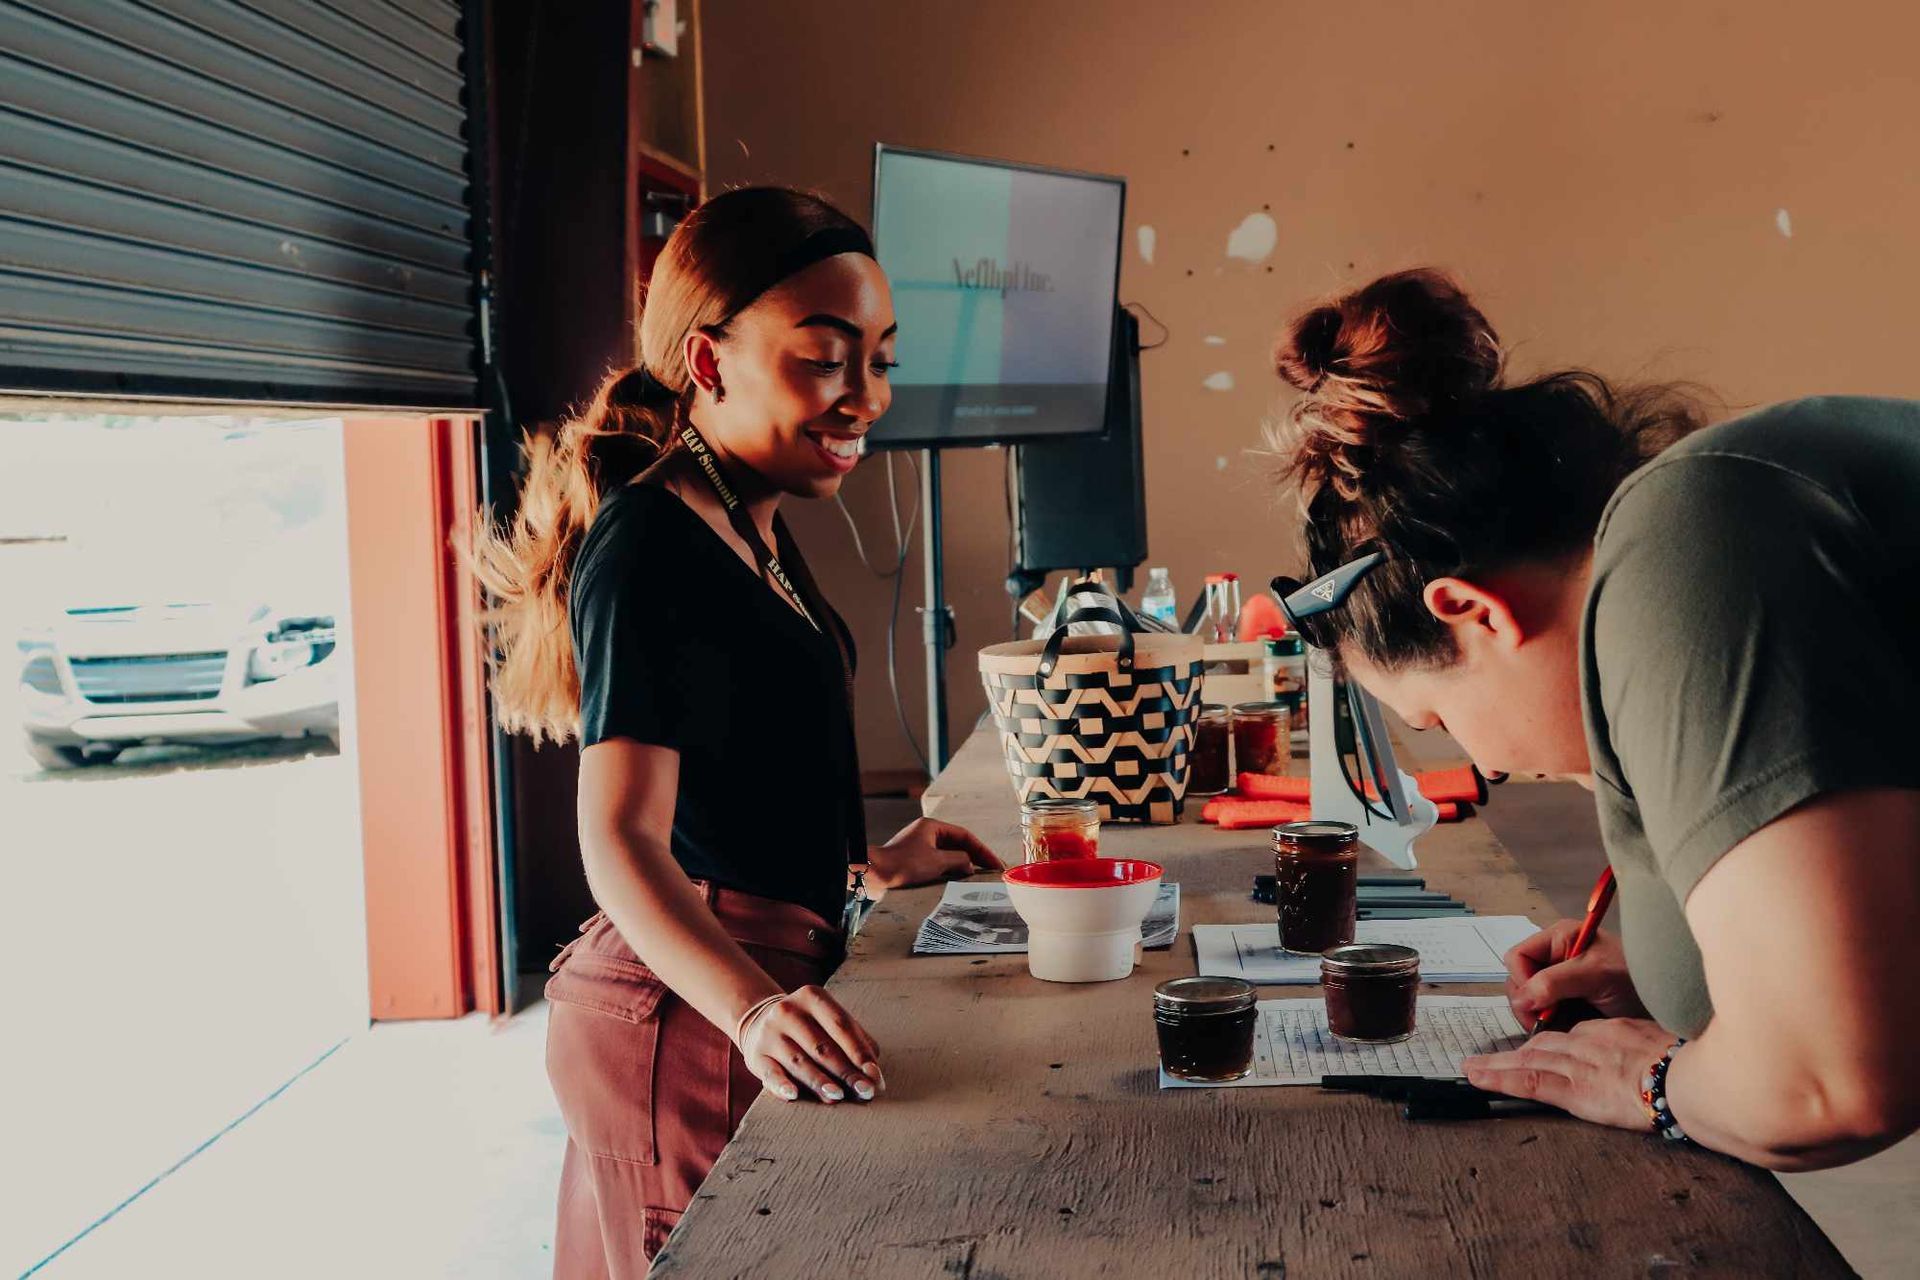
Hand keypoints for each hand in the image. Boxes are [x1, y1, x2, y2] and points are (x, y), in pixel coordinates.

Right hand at [735, 985, 883, 1104]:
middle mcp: (789, 1011)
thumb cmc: (810, 1028)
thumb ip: (856, 1042)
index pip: (840, 1025)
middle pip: (822, 1046)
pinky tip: (793, 1095)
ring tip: (837, 1096)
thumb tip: (874, 1075)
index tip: (875, 1075)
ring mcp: (770, 1033)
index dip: (859, 1052)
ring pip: (799, 1062)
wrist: (761, 1022)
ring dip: (820, 1081)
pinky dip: (781, 1085)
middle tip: (864, 1092)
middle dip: (846, 1072)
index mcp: (812, 997)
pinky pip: (770, 1073)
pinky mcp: (756, 1055)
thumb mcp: (830, 1022)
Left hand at [867, 817, 1002, 889]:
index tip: (995, 863)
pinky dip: (951, 870)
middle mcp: (927, 834)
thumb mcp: (936, 862)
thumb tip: (970, 865)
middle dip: (975, 857)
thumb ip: (958, 861)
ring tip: (980, 877)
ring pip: (949, 854)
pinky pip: (939, 862)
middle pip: (958, 844)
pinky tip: (959, 880)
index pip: (965, 836)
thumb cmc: (902, 865)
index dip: (982, 850)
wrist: (874, 874)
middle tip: (992, 870)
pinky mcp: (915, 860)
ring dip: (964, 865)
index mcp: (932, 827)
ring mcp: (920, 847)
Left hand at [1464, 1017, 1678, 1130]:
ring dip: (1497, 1065)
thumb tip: (1654, 1058)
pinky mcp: (1574, 1090)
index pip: (1574, 1036)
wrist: (1691, 1082)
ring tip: (1472, 1068)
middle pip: (1544, 1045)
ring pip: (1528, 1061)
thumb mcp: (1668, 1046)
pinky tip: (1478, 1078)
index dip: (1553, 1044)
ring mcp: (1579, 1066)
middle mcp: (1589, 1044)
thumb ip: (1649, 1049)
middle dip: (1517, 1053)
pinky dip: (1500, 1079)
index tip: (1540, 1050)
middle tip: (1489, 1058)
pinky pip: (1529, 1081)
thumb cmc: (1692, 1068)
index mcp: (1613, 1032)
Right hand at [1504, 919, 1648, 1026]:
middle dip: (1529, 1003)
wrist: (1667, 1006)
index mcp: (1559, 939)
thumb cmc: (1636, 980)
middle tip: (1548, 1022)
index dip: (1522, 979)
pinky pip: (1542, 1017)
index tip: (1539, 1003)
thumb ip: (1555, 981)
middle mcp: (1554, 959)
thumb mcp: (1596, 975)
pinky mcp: (1565, 1006)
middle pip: (1518, 981)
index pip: (1517, 957)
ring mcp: (1559, 984)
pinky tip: (1567, 1030)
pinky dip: (1549, 1027)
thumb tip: (1520, 997)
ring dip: (1539, 1017)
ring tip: (1563, 1026)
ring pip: (1527, 1002)